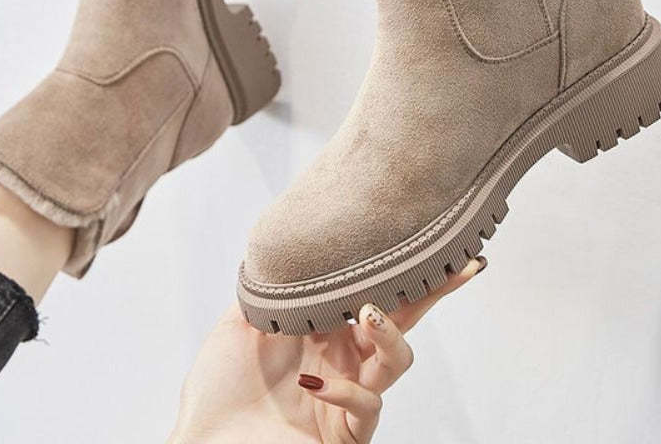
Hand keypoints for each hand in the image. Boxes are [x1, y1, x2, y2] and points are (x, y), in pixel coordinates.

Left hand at [168, 257, 485, 442]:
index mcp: (323, 327)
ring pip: (397, 359)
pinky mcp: (348, 432)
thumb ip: (270, 289)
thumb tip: (287, 247)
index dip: (398, 268)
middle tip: (455, 265)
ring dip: (390, 334)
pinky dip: (344, 390)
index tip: (426, 238)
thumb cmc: (218, 388)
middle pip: (402, 318)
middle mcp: (344, 356)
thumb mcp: (240, 323)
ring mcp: (349, 392)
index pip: (370, 290)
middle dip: (432, 291)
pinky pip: (367, 405)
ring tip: (369, 315)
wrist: (205, 443)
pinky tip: (314, 382)